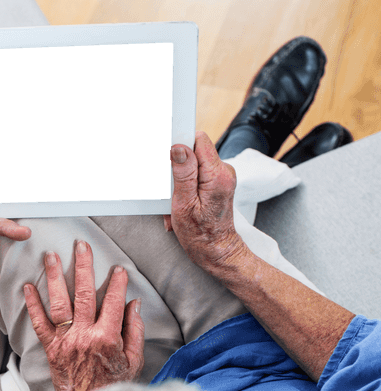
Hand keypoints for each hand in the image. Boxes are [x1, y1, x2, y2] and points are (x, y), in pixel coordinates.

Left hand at [23, 240, 143, 390]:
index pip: (113, 301)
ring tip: (51, 256)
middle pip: (85, 293)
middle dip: (83, 266)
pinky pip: (39, 323)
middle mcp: (85, 335)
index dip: (117, 282)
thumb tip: (134, 304)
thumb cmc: (113, 386)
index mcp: (107, 337)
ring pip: (60, 302)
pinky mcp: (51, 349)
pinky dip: (33, 304)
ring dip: (55, 277)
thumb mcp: (133, 360)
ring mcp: (65, 341)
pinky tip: (28, 286)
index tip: (118, 269)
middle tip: (81, 245)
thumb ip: (134, 331)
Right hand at [163, 131, 247, 272]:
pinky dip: (185, 186)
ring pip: (192, 163)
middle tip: (172, 191)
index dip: (180, 145)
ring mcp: (221, 176)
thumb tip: (179, 148)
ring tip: (178, 202)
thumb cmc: (200, 234)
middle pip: (194, 151)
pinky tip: (183, 202)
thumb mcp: (184, 205)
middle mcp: (223, 172)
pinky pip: (196, 174)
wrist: (216, 250)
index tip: (168, 157)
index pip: (198, 140)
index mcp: (217, 175)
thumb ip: (183, 174)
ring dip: (179, 181)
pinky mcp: (216, 181)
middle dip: (177, 168)